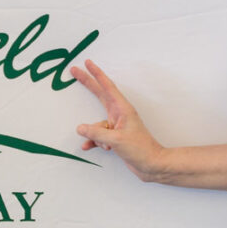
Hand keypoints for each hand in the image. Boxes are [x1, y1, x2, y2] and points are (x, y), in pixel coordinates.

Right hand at [72, 59, 163, 179]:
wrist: (152, 164)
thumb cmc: (141, 149)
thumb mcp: (116, 140)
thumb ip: (96, 133)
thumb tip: (80, 128)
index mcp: (122, 109)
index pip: (107, 87)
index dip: (96, 74)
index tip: (87, 63)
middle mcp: (119, 114)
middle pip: (99, 94)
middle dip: (87, 83)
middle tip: (74, 71)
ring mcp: (116, 124)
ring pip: (96, 124)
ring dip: (96, 135)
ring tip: (108, 144)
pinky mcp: (114, 136)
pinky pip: (98, 135)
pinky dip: (94, 141)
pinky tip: (89, 147)